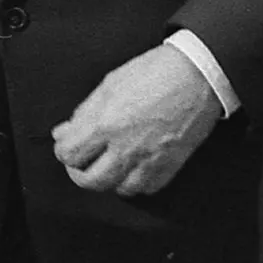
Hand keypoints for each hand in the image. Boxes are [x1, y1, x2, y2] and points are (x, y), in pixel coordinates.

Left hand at [51, 44, 220, 196]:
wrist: (198, 74)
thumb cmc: (157, 72)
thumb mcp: (111, 84)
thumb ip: (84, 113)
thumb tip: (64, 132)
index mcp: (107, 123)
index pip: (69, 154)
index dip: (63, 151)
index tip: (68, 146)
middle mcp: (126, 147)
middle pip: (90, 181)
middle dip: (80, 172)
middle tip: (83, 161)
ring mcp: (150, 159)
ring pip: (118, 189)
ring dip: (110, 179)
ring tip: (110, 163)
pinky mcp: (170, 165)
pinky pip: (146, 188)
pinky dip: (137, 181)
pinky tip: (134, 166)